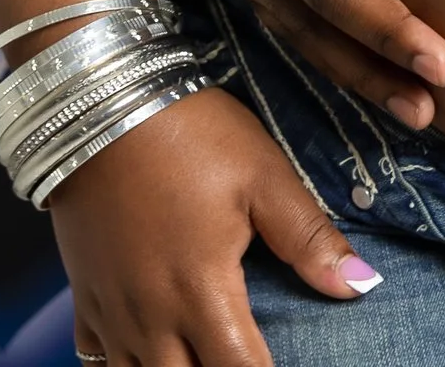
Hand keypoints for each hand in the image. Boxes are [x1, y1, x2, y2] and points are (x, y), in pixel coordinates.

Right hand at [56, 82, 379, 366]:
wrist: (100, 104)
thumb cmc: (190, 135)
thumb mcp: (263, 175)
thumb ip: (309, 238)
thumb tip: (361, 285)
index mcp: (201, 291)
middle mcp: (151, 317)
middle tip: (247, 357)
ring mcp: (112, 312)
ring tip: (206, 360)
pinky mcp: (83, 297)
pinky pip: (97, 361)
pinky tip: (150, 358)